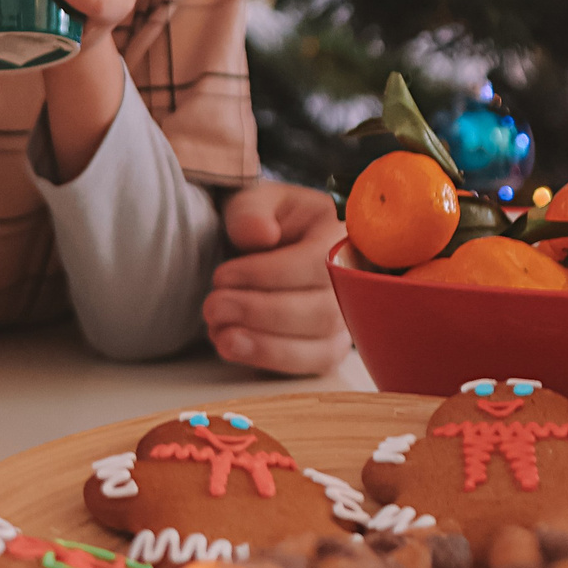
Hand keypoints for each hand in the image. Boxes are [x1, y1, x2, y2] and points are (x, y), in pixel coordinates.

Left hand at [204, 181, 350, 375]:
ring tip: (219, 334)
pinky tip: (234, 348)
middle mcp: (355, 284)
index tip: (223, 276)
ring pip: (320, 347)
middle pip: (321, 312)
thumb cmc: (269, 221)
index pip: (317, 263)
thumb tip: (261, 233)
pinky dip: (271, 361)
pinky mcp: (331, 348)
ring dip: (265, 345)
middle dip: (259, 313)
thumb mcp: (256, 200)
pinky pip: (311, 367)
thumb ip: (252, 210)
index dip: (268, 274)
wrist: (270, 244)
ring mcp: (348, 320)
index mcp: (341, 237)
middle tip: (212, 306)